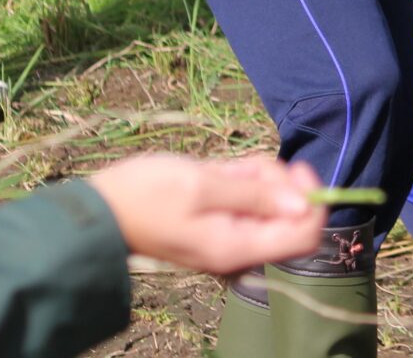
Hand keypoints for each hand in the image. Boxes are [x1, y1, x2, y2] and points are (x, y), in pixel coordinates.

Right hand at [88, 153, 326, 275]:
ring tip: (220, 168)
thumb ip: (254, 193)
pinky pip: (247, 198)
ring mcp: (228, 234)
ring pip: (270, 200)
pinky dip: (240, 179)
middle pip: (289, 214)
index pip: (304, 236)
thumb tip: (303, 204)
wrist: (100, 212)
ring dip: (256, 176)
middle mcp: (239, 247)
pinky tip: (216, 171)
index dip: (312, 200)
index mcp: (238, 246)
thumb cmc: (146, 195)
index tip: (295, 168)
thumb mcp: (201, 185)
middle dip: (279, 181)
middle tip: (244, 165)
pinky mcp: (218, 220)